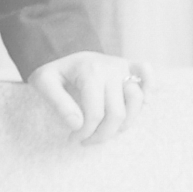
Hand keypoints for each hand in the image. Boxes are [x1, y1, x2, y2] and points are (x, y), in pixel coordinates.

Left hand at [26, 51, 152, 143]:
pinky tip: (140, 104)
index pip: (95, 114)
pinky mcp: (130, 66)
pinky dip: (149, 88)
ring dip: (124, 123)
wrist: (62, 50)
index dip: (85, 133)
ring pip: (136, 101)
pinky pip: (147, 73)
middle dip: (102, 135)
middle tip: (87, 141)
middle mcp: (110, 68)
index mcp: (89, 72)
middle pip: (117, 114)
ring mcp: (122, 66)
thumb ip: (58, 103)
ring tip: (106, 129)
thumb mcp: (43, 82)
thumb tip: (77, 125)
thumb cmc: (53, 72)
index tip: (74, 139)